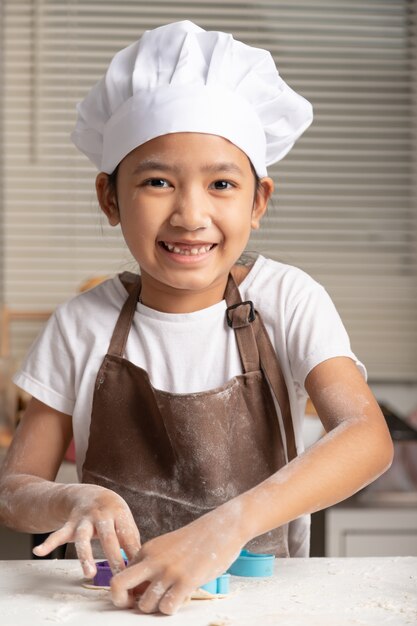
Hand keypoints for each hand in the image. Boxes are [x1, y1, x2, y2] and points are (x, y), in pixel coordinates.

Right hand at [32, 484, 139, 577]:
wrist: (89, 493)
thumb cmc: (112, 512)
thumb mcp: (124, 519)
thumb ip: (131, 539)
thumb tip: (139, 563)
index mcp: (119, 513)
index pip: (127, 534)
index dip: (132, 551)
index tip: (136, 569)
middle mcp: (101, 514)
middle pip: (108, 537)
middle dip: (114, 556)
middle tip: (119, 575)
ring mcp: (84, 519)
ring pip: (83, 537)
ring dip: (86, 555)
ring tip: (89, 573)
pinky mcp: (69, 524)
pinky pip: (58, 534)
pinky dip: (48, 543)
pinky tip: (39, 551)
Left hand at [110, 502, 245, 614]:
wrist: (222, 527)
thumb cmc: (198, 540)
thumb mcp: (168, 546)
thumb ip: (154, 564)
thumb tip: (142, 591)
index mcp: (147, 549)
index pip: (122, 575)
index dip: (128, 591)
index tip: (141, 594)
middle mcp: (153, 560)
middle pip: (118, 586)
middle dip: (123, 602)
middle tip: (139, 605)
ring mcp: (168, 571)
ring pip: (145, 605)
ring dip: (156, 608)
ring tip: (171, 598)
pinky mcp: (185, 581)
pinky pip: (167, 608)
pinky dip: (172, 609)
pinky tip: (184, 597)